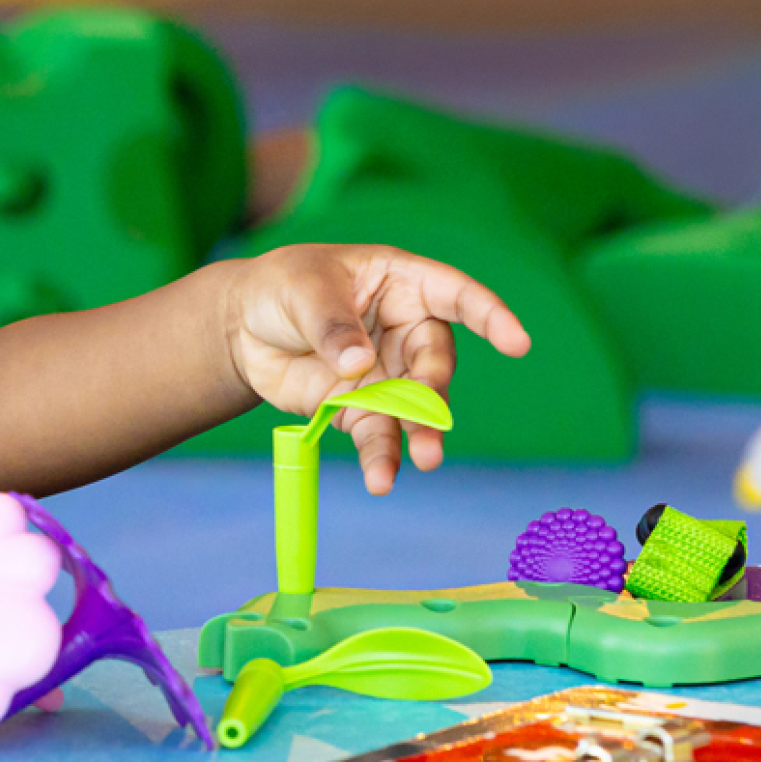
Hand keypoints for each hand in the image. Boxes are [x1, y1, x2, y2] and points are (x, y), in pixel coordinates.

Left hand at [223, 245, 529, 493]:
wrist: (242, 328)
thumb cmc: (282, 288)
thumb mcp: (303, 291)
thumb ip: (332, 326)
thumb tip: (358, 364)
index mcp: (403, 282)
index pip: (458, 296)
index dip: (492, 316)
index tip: (518, 344)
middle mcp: (406, 329)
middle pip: (435, 361)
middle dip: (433, 390)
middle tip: (427, 414)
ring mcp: (388, 372)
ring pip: (415, 407)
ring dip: (420, 434)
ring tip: (423, 460)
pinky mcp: (361, 407)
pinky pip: (379, 433)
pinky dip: (382, 457)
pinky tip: (382, 479)